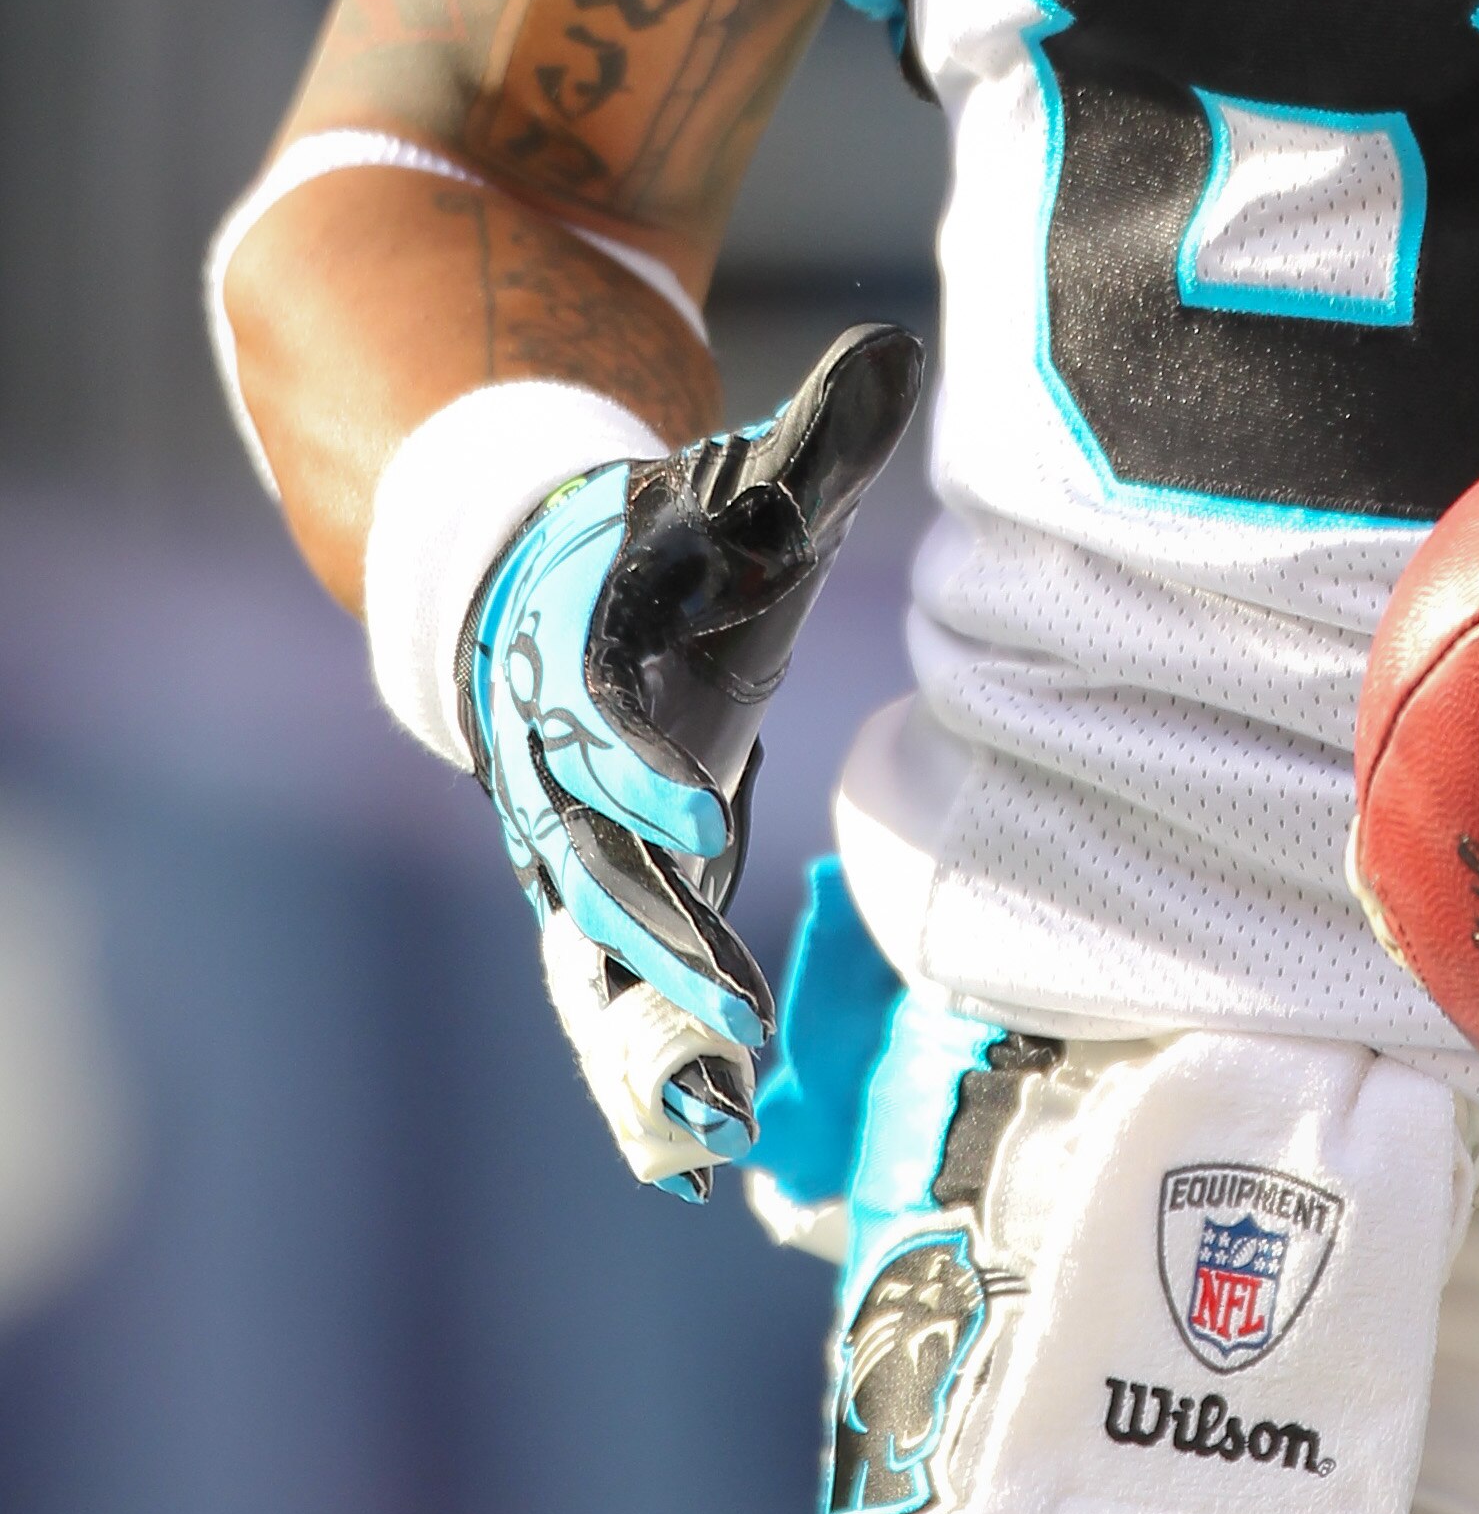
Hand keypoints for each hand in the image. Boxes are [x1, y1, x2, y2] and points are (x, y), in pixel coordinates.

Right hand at [460, 324, 924, 1191]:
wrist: (545, 595)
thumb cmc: (676, 540)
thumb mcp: (743, 483)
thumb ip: (818, 433)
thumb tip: (897, 344)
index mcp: (592, 672)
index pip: (608, 722)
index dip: (641, 761)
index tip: (694, 806)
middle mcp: (569, 781)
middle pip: (600, 879)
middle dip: (656, 959)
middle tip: (724, 1037)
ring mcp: (577, 858)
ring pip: (597, 972)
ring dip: (644, 1057)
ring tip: (703, 1141)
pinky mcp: (602, 910)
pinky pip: (613, 1008)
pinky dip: (643, 1083)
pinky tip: (693, 1168)